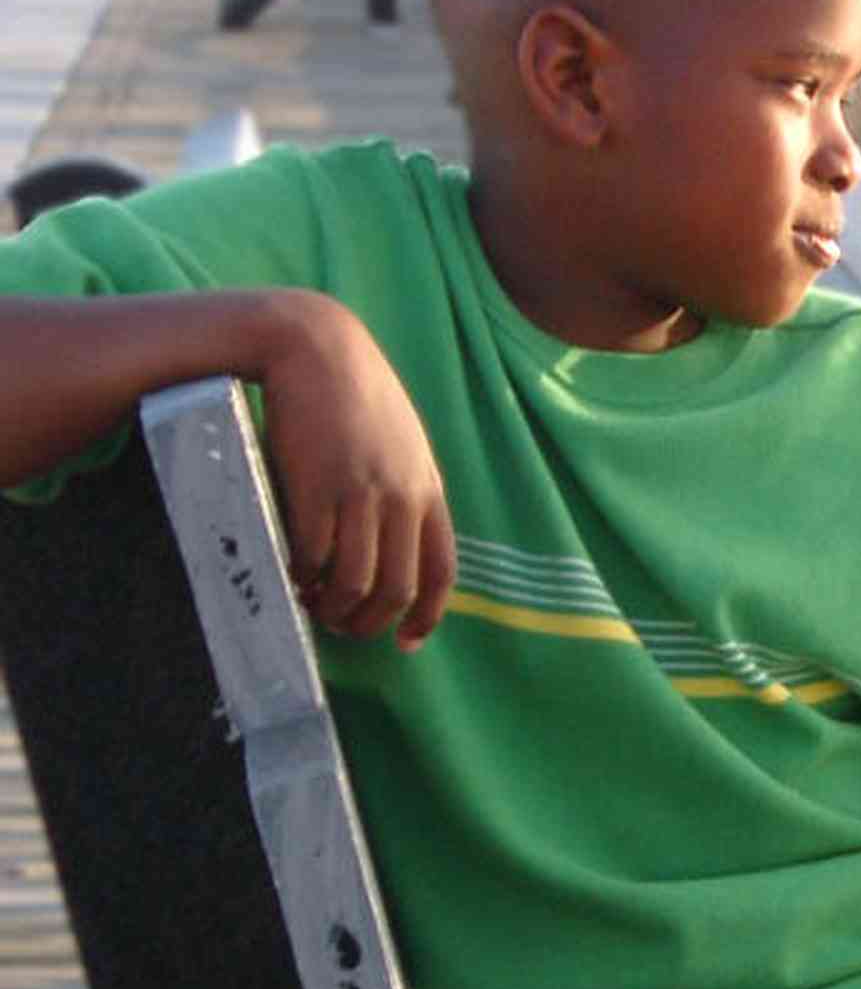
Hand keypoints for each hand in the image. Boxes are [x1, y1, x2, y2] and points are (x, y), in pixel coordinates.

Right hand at [258, 295, 454, 651]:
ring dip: (333, 609)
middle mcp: (402, 497)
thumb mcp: (400, 442)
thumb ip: (406, 488)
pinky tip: (291, 577)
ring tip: (313, 607)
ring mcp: (361, 495)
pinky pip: (314, 558)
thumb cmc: (353, 393)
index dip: (426, 616)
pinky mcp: (317, 489)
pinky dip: (302, 580)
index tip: (404, 641)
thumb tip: (392, 541)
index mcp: (428, 488)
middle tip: (342, 626)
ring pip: (355, 584)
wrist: (314, 347)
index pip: (442, 570)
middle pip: (397, 589)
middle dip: (369, 622)